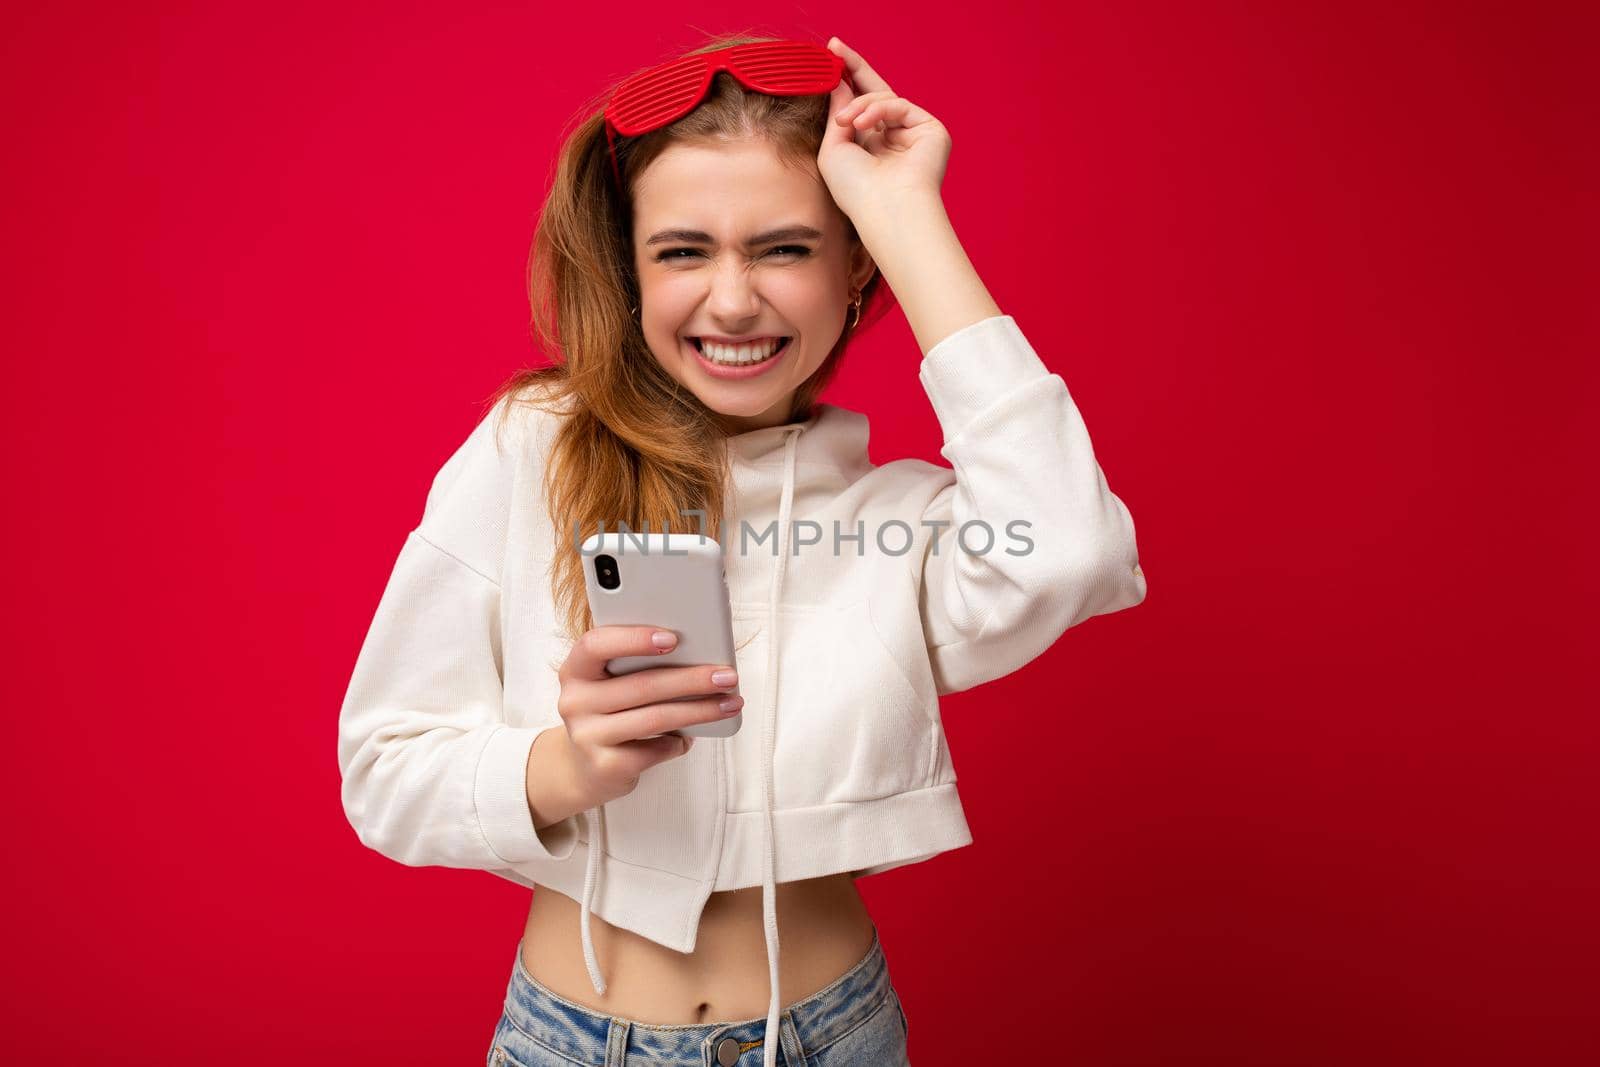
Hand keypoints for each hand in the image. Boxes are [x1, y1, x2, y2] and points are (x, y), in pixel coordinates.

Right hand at [554, 625, 743, 806]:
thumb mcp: (609, 684)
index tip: (673, 639)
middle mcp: (575, 701)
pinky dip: (678, 743)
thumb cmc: (609, 712)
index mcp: (576, 669)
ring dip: (699, 711)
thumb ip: (635, 666)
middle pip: (642, 685)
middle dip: (692, 679)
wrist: (583, 767)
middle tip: (727, 676)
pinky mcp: (605, 766)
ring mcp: (587, 736)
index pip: (596, 645)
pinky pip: (655, 751)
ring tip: (730, 704)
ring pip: (655, 718)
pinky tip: (690, 738)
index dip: (633, 640)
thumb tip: (699, 657)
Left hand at [818, 36, 950, 225]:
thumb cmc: (856, 191)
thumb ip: (837, 113)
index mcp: (871, 147)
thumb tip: (839, 81)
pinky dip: (880, 109)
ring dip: (860, 104)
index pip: (859, 106)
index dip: (846, 80)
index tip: (830, 55)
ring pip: (884, 97)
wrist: (886, 210)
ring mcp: (913, 134)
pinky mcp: (931, 130)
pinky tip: (864, 125)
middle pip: (875, 92)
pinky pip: (900, 104)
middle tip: (835, 46)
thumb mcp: (834, 149)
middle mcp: (893, 139)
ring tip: (847, 122)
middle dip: (854, 68)